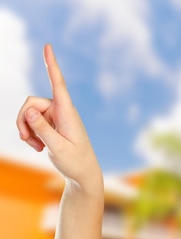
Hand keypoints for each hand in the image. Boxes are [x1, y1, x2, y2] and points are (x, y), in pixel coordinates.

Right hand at [16, 44, 101, 191]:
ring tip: (35, 146)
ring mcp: (55, 116)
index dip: (51, 65)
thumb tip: (28, 109)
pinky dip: (29, 134)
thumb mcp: (57, 148)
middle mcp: (62, 110)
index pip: (58, 84)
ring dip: (26, 130)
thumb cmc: (75, 162)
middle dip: (22, 120)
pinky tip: (37, 147)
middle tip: (27, 140)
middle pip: (31, 103)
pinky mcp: (50, 124)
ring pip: (28, 113)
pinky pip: (30, 122)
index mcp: (68, 113)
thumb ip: (42, 128)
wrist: (82, 174)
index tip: (48, 46)